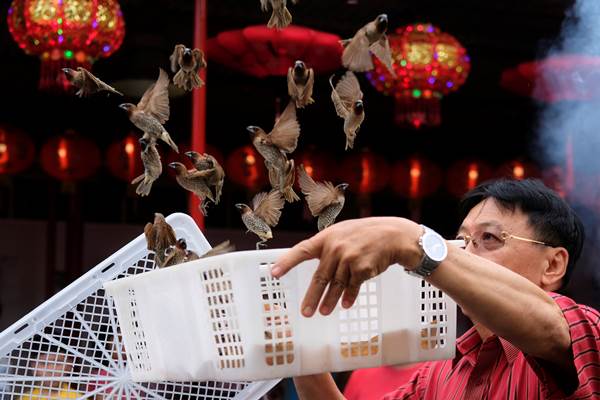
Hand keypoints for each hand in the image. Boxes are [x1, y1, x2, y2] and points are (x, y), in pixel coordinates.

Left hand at [271, 217, 422, 316]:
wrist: (391, 235)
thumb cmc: (364, 235)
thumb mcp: (342, 233)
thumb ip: (328, 247)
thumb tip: (317, 271)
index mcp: (326, 238)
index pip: (302, 250)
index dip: (287, 262)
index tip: (273, 273)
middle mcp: (335, 248)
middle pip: (319, 277)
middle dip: (312, 297)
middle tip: (305, 312)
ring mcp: (348, 258)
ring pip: (336, 285)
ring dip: (329, 301)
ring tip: (323, 312)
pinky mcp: (362, 268)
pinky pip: (352, 287)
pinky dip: (349, 297)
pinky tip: (345, 305)